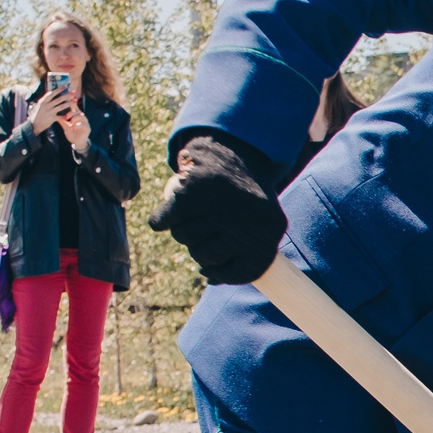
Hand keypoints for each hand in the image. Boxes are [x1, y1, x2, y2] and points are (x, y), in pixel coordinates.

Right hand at [30, 86, 74, 135]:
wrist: (33, 125)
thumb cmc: (35, 115)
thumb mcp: (37, 106)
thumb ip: (43, 102)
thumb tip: (48, 96)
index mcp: (42, 102)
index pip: (51, 93)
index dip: (58, 89)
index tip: (64, 86)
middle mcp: (46, 106)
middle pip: (59, 99)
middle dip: (67, 95)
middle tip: (73, 92)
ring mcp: (50, 112)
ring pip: (61, 106)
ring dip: (69, 103)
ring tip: (75, 101)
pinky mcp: (52, 118)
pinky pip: (61, 116)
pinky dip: (66, 115)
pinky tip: (72, 114)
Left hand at [61, 103, 90, 155]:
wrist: (77, 143)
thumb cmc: (72, 133)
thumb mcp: (65, 126)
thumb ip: (62, 120)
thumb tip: (55, 114)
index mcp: (77, 117)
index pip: (75, 108)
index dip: (73, 103)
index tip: (70, 98)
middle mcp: (82, 119)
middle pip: (78, 111)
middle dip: (71, 113)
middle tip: (66, 117)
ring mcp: (86, 123)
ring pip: (81, 116)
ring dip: (75, 118)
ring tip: (71, 122)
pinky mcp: (87, 129)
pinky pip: (83, 124)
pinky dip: (78, 124)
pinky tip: (75, 126)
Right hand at [150, 134, 286, 284]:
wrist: (238, 152)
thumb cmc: (248, 198)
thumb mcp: (264, 225)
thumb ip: (247, 255)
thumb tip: (210, 280)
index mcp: (270, 232)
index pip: (241, 273)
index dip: (221, 274)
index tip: (212, 269)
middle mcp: (246, 220)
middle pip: (205, 257)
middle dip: (199, 251)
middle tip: (204, 232)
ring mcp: (219, 205)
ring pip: (184, 238)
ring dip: (182, 232)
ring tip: (195, 216)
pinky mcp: (192, 190)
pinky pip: (166, 220)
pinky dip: (161, 220)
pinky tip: (164, 219)